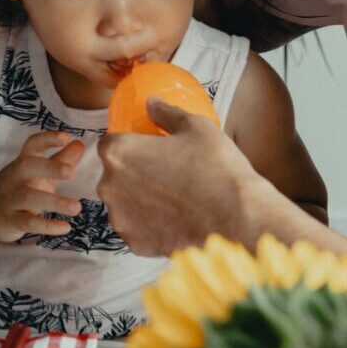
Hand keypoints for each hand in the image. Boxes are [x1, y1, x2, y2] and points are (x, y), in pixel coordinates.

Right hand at [0, 131, 84, 244]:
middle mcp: (14, 177)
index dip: (48, 139)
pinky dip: (47, 225)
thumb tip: (80, 144)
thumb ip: (59, 160)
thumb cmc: (16, 189)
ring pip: (29, 197)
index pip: (32, 145)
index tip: (66, 136)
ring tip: (77, 207)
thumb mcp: (36, 174)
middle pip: (27, 166)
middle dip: (49, 167)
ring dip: (54, 201)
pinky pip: (28, 222)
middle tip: (71, 172)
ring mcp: (10, 199)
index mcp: (23, 163)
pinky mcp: (9, 220)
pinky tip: (65, 227)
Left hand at [98, 101, 257, 255]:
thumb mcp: (196, 127)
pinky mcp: (134, 243)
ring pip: (124, 204)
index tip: (150, 152)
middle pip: (114, 175)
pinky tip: (175, 221)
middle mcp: (108, 186)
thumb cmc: (217, 168)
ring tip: (174, 200)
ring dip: (140, 201)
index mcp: (118, 152)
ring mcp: (119, 218)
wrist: (238, 220)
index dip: (131, 145)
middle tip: (168, 176)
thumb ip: (166, 112)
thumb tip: (151, 103)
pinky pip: (137, 230)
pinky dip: (151, 227)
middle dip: (134, 174)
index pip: (110, 143)